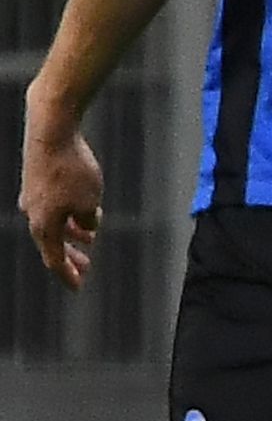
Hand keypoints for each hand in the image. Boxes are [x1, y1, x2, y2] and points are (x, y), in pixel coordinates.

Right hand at [19, 106, 100, 289]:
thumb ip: (88, 219)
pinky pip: (53, 205)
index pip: (54, 259)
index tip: (78, 287)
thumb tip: (87, 226)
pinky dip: (67, 213)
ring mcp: (33, 197)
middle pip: (52, 243)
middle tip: (86, 268)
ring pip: (53, 222)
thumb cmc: (71, 170)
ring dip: (71, 232)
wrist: (51, 133)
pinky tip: (82, 210)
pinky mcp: (37, 180)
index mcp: (43, 225)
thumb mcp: (90, 201)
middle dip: (70, 256)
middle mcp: (33, 214)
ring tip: (89, 238)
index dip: (67, 274)